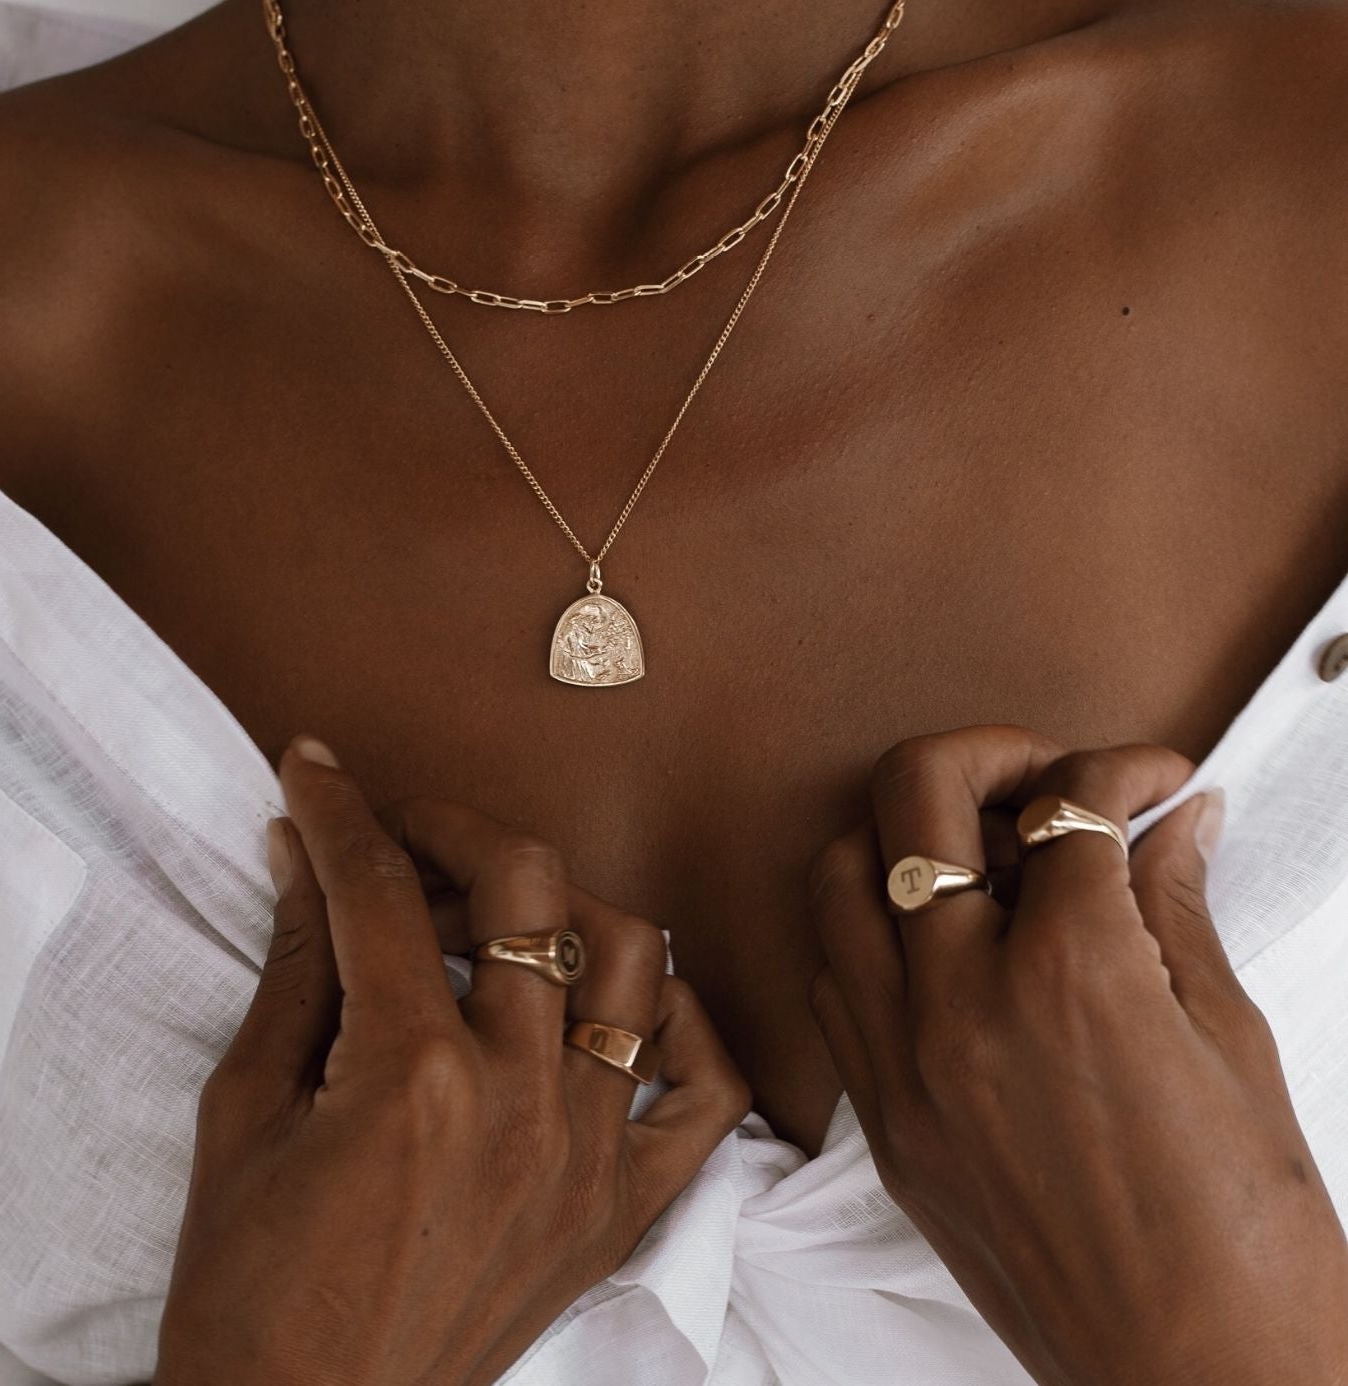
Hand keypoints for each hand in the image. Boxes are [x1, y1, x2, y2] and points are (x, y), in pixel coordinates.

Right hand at [154, 736, 748, 1385]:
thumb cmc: (249, 1285)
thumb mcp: (244, 1111)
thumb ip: (293, 966)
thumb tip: (303, 853)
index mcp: (411, 1076)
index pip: (384, 892)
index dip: (342, 812)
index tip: (316, 771)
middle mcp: (520, 1100)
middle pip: (531, 892)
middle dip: (459, 830)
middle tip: (407, 835)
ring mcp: (587, 1153)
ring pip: (636, 964)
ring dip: (571, 911)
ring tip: (507, 921)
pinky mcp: (622, 1209)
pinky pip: (706, 1092)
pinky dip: (679, 1030)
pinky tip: (619, 1009)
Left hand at [807, 725, 1347, 1385]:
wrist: (1195, 1380)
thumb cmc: (1245, 1238)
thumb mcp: (1232, 1046)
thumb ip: (1178, 910)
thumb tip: (1174, 823)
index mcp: (1070, 974)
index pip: (1069, 804)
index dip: (1122, 770)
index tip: (1152, 780)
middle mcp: (960, 1002)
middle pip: (915, 794)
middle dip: (986, 751)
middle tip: (1043, 772)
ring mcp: (901, 1063)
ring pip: (839, 876)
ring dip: (901, 833)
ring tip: (980, 851)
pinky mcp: (879, 1120)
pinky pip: (835, 981)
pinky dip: (875, 933)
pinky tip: (943, 945)